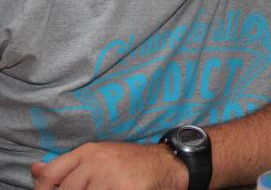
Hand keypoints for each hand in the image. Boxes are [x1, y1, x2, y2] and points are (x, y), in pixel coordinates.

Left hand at [31, 141, 186, 189]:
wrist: (168, 164)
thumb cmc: (131, 163)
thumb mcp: (100, 157)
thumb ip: (69, 165)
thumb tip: (34, 169)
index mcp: (89, 152)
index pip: (51, 173)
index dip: (45, 189)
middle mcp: (97, 162)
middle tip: (91, 189)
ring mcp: (111, 178)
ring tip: (105, 189)